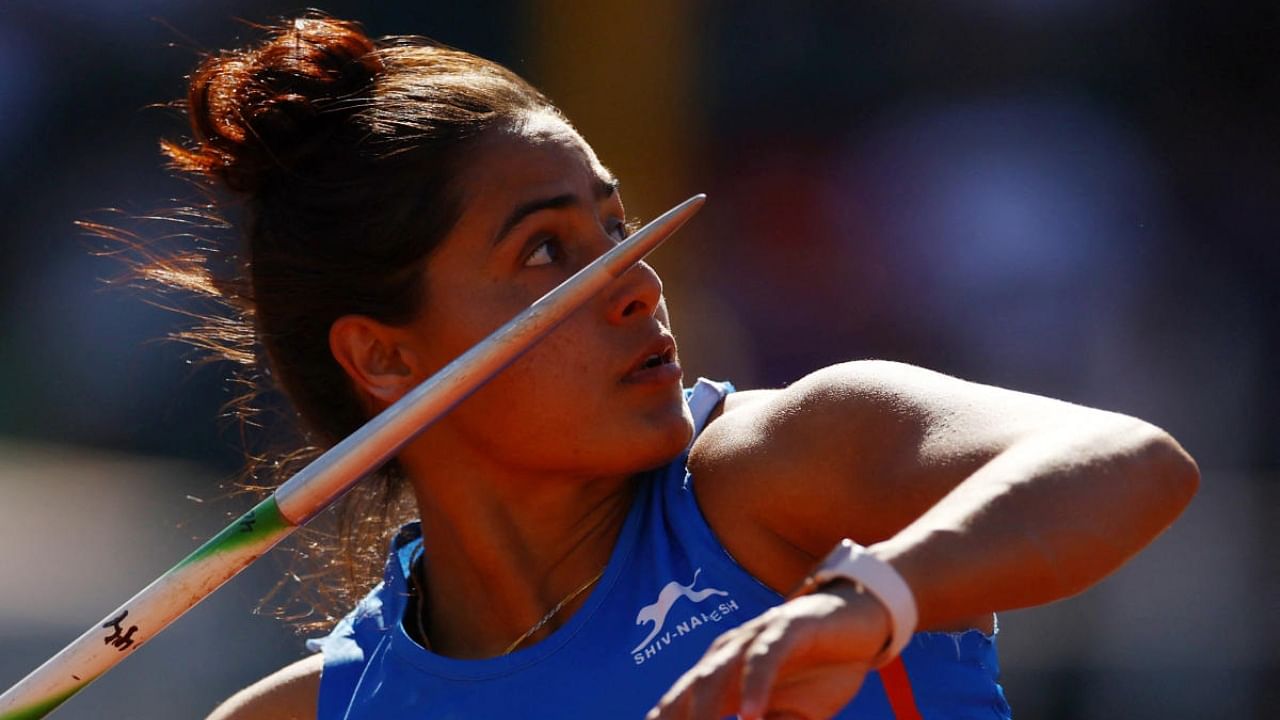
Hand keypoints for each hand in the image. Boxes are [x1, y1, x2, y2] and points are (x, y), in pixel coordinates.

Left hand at [645, 580, 891, 719]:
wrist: (861, 621)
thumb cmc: (821, 672)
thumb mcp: (793, 717)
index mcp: (719, 679)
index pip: (678, 708)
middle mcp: (726, 655)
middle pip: (686, 696)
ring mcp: (752, 637)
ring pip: (714, 676)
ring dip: (703, 713)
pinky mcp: (785, 626)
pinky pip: (763, 656)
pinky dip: (753, 686)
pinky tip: (751, 715)